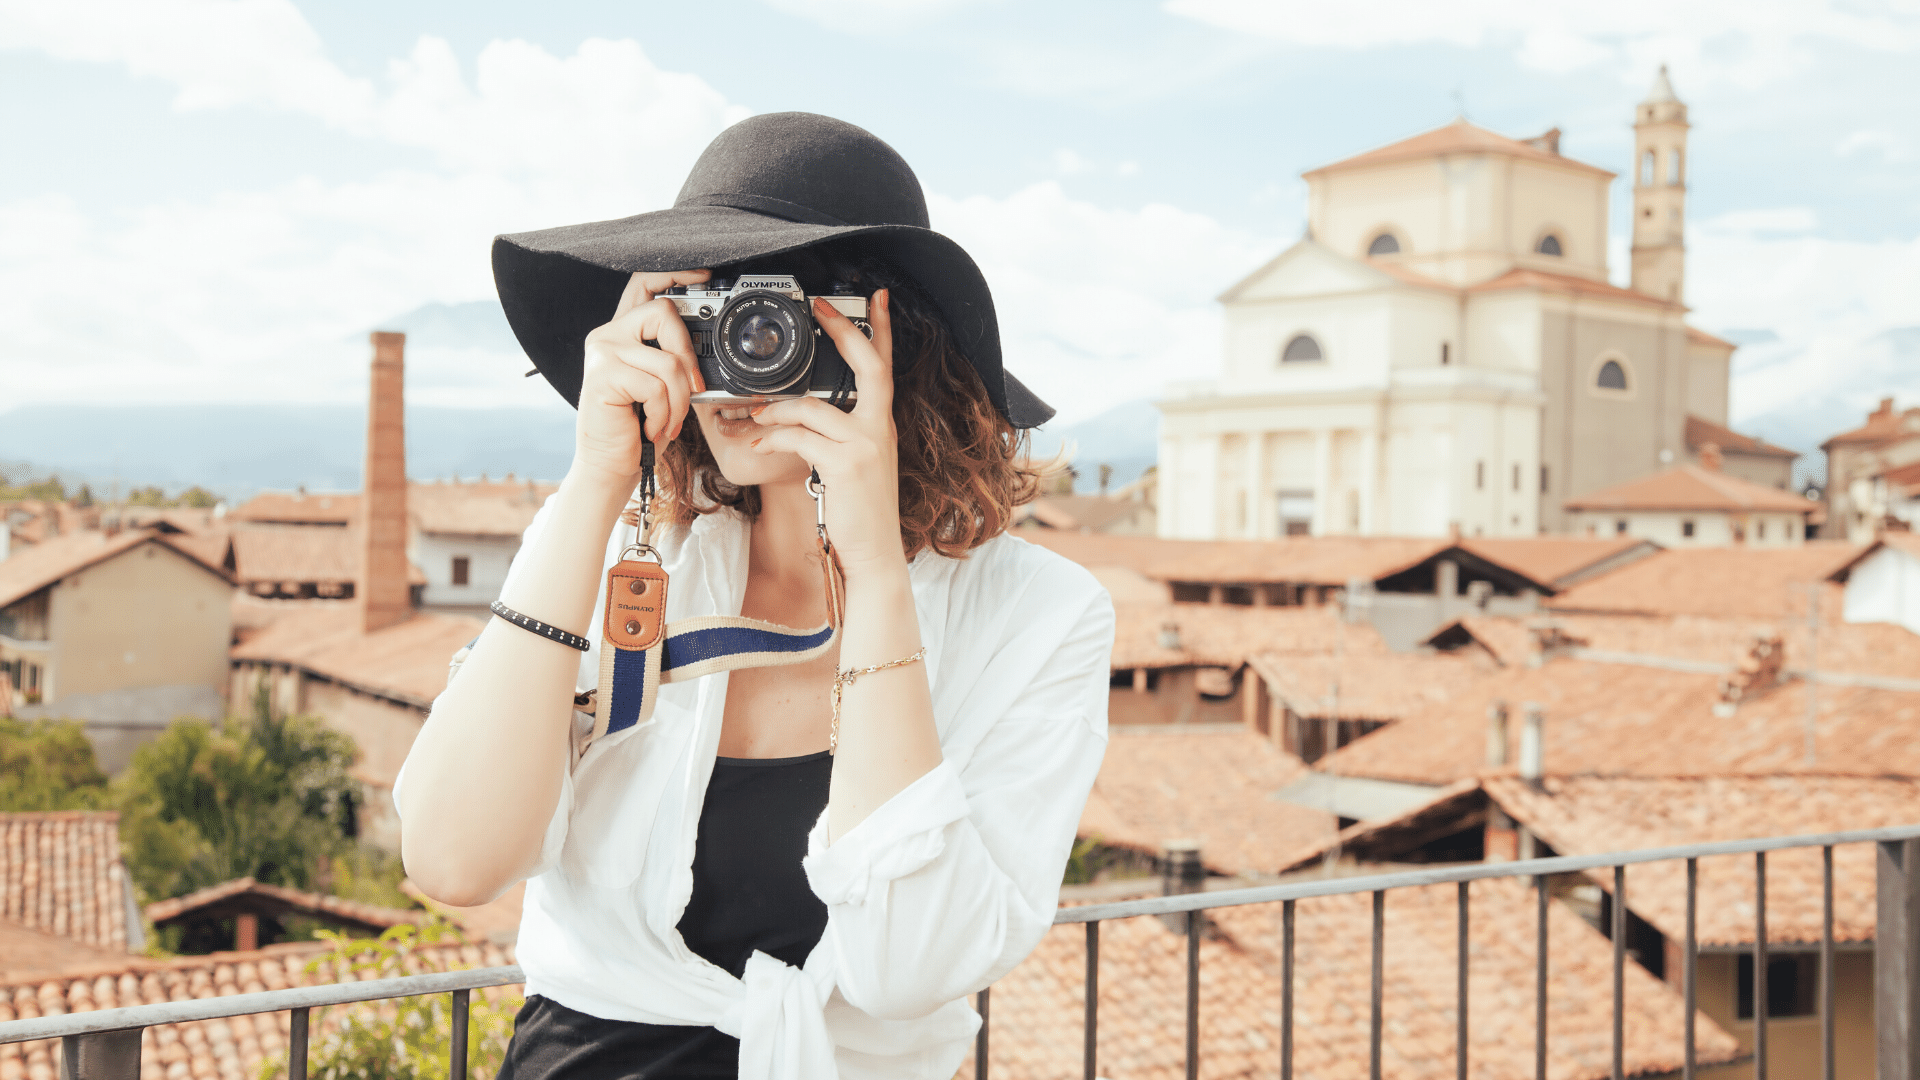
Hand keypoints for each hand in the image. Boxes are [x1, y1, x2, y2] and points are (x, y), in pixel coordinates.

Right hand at [572, 270, 710, 488]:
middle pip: (663, 312)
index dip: (673, 273)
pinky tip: (650, 425)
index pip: (644, 284)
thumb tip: (709, 348)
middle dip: (688, 355)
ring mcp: (603, 352)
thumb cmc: (639, 427)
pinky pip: (655, 386)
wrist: (611, 463)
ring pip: (667, 361)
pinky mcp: (602, 374)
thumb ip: (675, 359)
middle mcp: (609, 334)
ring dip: (678, 401)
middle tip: (692, 388)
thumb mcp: (663, 386)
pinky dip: (663, 413)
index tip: (703, 275)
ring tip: (668, 421)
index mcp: (624, 332)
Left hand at [748, 289, 903, 573]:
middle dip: (844, 331)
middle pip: (868, 367)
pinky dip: (773, 437)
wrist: (873, 555)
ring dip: (776, 409)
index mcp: (882, 426)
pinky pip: (799, 437)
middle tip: (821, 308)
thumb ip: (840, 436)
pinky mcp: (844, 464)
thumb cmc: (860, 514)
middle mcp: (879, 429)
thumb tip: (803, 415)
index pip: (885, 368)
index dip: (882, 331)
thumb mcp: (857, 467)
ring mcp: (865, 445)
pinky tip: (759, 443)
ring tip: (755, 416)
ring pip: (812, 407)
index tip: (876, 299)